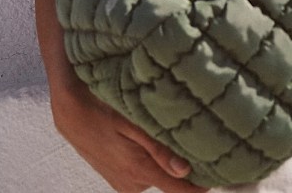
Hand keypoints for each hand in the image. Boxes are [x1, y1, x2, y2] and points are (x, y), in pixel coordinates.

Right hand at [51, 80, 208, 192]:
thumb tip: (186, 170)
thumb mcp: (130, 119)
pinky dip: (152, 160)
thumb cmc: (101, 106)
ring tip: (169, 130)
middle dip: (185, 163)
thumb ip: (158, 147)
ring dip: (166, 160)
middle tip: (196, 134)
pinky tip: (150, 138)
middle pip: (172, 181)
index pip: (180, 191)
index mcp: (139, 169)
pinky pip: (144, 173)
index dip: (202, 185)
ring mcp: (124, 183)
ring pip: (158, 175)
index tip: (222, 173)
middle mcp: (133, 183)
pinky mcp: (119, 179)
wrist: (69, 109)